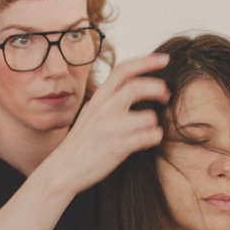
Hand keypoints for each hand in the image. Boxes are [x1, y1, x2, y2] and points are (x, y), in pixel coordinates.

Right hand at [56, 52, 169, 192]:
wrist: (63, 170)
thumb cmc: (81, 142)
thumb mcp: (91, 112)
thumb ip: (108, 99)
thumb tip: (129, 86)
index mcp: (99, 97)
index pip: (124, 70)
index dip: (147, 61)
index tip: (165, 59)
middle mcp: (104, 109)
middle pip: (137, 86)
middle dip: (158, 88)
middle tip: (166, 95)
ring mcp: (110, 128)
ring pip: (149, 117)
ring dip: (156, 122)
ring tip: (150, 129)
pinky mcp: (118, 147)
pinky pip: (149, 137)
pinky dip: (155, 137)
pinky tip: (149, 140)